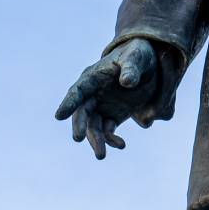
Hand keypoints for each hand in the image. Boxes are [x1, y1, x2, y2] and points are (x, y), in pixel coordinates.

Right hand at [55, 38, 159, 158]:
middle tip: (78, 138)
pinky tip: (121, 145)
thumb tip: (127, 82)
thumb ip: (131, 68)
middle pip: (82, 112)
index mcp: (93, 77)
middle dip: (80, 125)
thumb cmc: (138, 54)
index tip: (59, 116)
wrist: (149, 63)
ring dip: (96, 141)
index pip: (78, 91)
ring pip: (93, 127)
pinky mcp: (113, 116)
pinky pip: (108, 131)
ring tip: (101, 155)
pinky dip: (112, 139)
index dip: (68, 103)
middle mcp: (93, 94)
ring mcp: (102, 107)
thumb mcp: (137, 57)